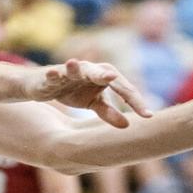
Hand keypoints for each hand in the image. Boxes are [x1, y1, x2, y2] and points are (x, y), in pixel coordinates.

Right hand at [25, 59, 154, 127]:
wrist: (44, 85)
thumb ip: (109, 112)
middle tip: (115, 79)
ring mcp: (71, 70)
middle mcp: (90, 70)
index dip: (136, 102)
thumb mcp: (93, 103)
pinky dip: (54, 74)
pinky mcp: (53, 75)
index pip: (124, 90)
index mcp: (104, 76)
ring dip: (78, 68)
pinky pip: (55, 74)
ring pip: (78, 69)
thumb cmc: (73, 91)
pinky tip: (53, 74)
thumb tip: (127, 126)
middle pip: (103, 73)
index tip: (148, 117)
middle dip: (110, 77)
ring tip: (83, 66)